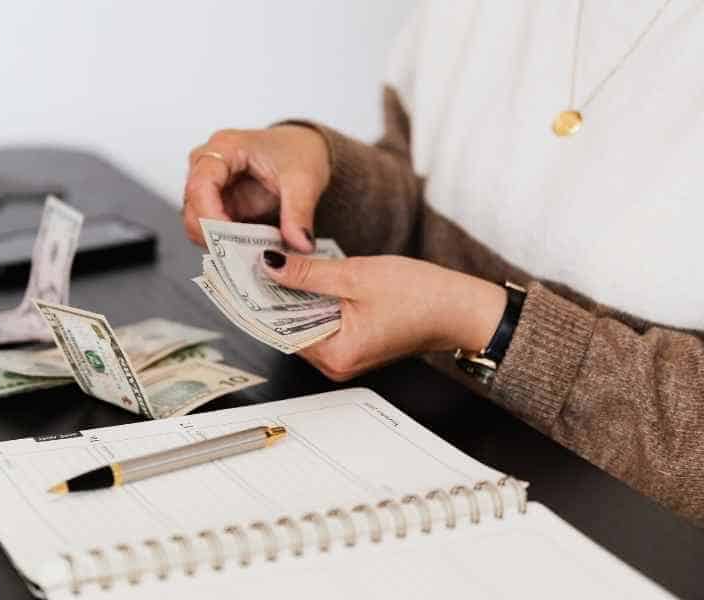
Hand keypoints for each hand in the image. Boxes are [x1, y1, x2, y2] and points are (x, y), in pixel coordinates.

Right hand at [182, 125, 330, 252]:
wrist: (305, 148)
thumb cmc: (298, 151)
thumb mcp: (304, 181)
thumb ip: (299, 213)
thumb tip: (300, 244)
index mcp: (225, 147)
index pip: (201, 185)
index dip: (210, 216)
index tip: (229, 240)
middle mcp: (209, 164)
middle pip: (192, 207)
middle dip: (213, 236)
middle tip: (242, 255)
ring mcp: (211, 186)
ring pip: (196, 222)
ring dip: (219, 242)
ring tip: (249, 254)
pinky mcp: (218, 205)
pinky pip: (211, 230)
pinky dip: (226, 244)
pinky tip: (248, 250)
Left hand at [261, 251, 507, 380]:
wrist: (462, 308)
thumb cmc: (422, 296)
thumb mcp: (356, 276)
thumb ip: (308, 273)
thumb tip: (271, 266)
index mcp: (335, 354)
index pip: (278, 329)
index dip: (259, 300)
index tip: (242, 276)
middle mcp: (336, 364)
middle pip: (288, 328)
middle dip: (274, 295)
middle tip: (255, 262)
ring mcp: (346, 356)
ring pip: (304, 324)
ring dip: (293, 297)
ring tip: (279, 264)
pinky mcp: (355, 344)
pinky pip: (322, 323)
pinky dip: (313, 302)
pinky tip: (307, 278)